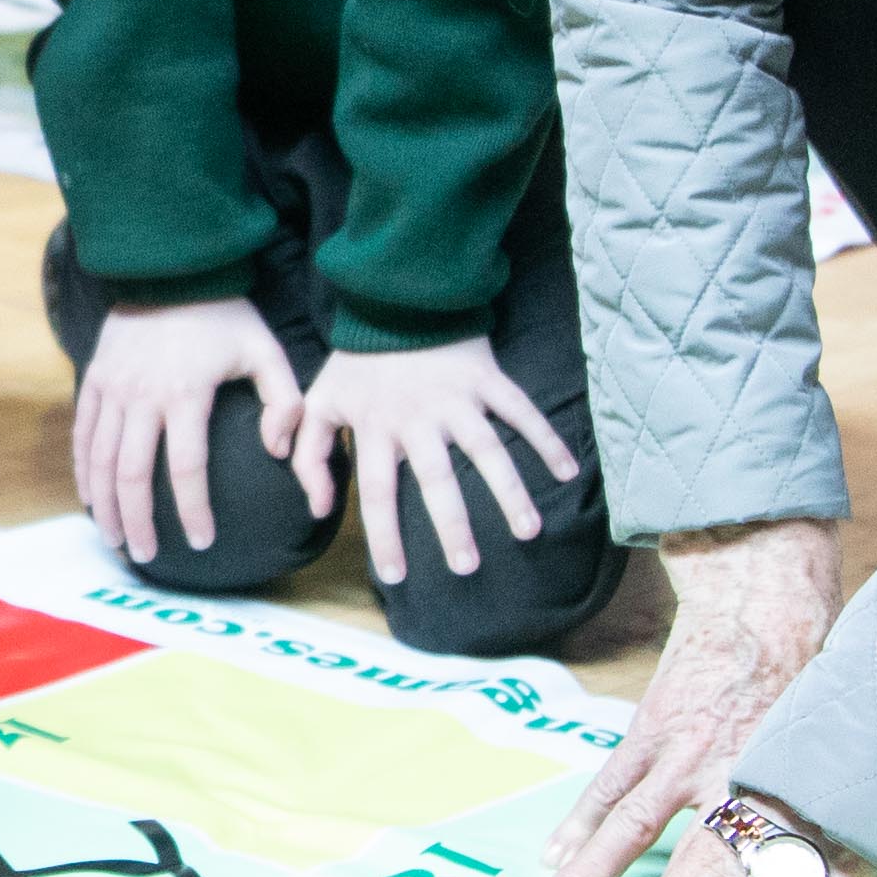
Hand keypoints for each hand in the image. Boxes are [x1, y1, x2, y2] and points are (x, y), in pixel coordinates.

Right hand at [71, 295, 301, 573]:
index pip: (186, 467)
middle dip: (137, 522)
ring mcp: (112, 388)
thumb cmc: (224, 314)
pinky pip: (82, 434)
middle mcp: (142, 395)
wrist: (170, 266)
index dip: (193, 509)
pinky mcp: (93, 378)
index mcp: (186, 393)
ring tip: (114, 538)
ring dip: (105, 505)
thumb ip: (284, 402)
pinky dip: (83, 472)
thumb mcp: (266, 350)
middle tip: (145, 556)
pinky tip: (90, 499)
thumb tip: (278, 452)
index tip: (201, 541)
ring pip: (100, 460)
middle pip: (132, 475)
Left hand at [293, 340, 583, 594]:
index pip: (376, 491)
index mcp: (375, 426)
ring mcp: (457, 399)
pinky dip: (546, 440)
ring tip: (527, 531)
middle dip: (452, 526)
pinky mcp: (487, 379)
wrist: (396, 299)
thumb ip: (308, 455)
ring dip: (509, 491)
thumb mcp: (319, 402)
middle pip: (437, 480)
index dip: (385, 535)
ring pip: (486, 450)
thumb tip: (318, 509)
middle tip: (466, 567)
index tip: (396, 577)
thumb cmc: (357, 362)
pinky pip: (522, 412)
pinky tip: (567, 472)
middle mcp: (418, 417)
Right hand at [543, 516, 838, 876]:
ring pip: (626, 817)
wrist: (762, 605)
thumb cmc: (804, 673)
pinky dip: (580, 818)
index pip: (755, 855)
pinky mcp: (649, 731)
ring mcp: (675, 752)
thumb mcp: (821, 742)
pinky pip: (608, 783)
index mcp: (766, 779)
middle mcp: (716, 771)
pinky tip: (556, 849)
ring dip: (590, 859)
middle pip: (679, 849)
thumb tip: (838, 849)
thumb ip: (815, 797)